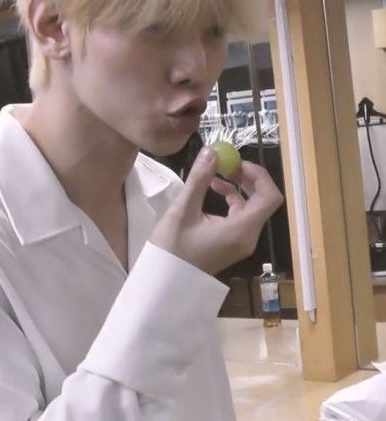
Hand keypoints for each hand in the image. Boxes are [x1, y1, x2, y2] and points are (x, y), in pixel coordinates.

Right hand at [150, 147, 283, 274]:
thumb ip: (199, 180)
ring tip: (215, 174)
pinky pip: (240, 217)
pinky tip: (212, 191)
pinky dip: (231, 200)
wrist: (165, 283)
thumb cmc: (173, 248)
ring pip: (251, 208)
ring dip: (237, 188)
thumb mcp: (183, 210)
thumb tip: (211, 152)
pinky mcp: (232, 244)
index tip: (237, 161)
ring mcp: (241, 242)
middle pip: (262, 201)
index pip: (270, 197)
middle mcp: (248, 236)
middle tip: (227, 163)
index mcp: (241, 230)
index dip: (259, 175)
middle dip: (247, 178)